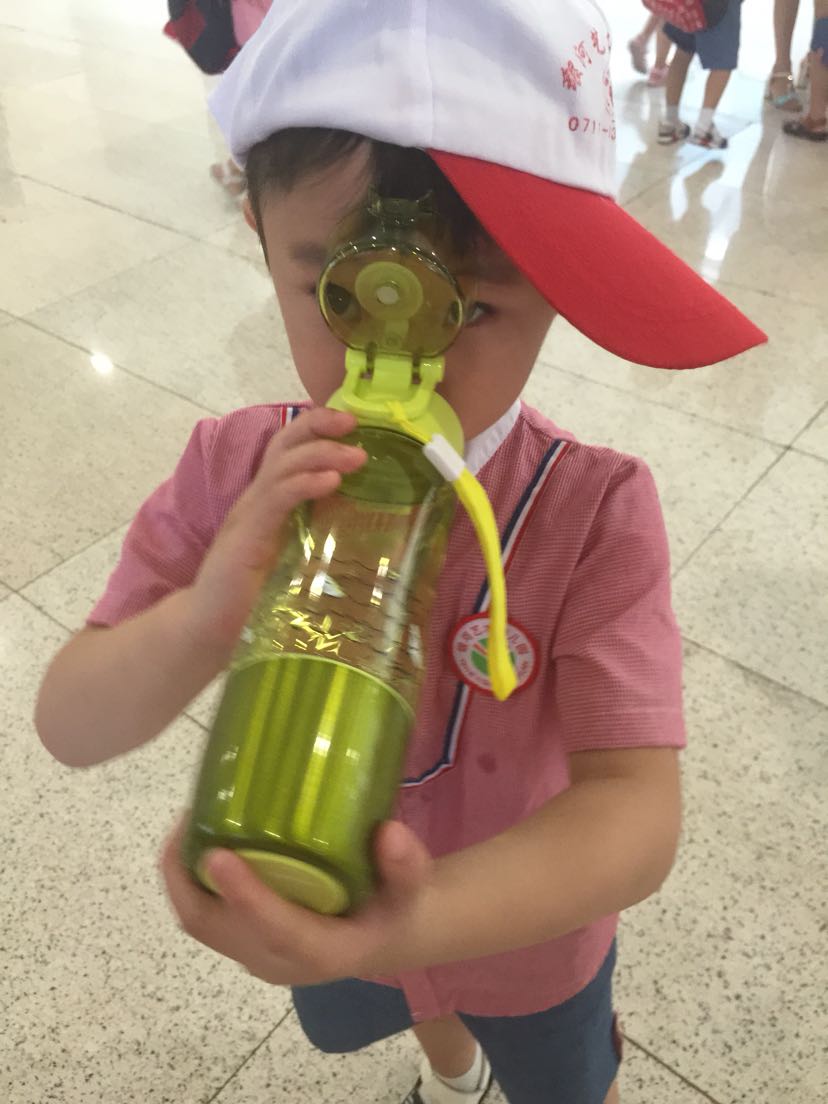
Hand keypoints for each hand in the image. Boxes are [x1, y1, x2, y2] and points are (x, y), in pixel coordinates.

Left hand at [160, 817, 432, 985]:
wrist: (385, 935)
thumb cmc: (395, 907)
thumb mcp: (411, 887)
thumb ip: (404, 866)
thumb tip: (389, 833)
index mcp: (323, 951)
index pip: (277, 930)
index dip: (245, 896)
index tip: (220, 856)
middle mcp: (278, 960)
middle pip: (216, 930)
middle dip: (189, 879)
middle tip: (189, 818)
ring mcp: (255, 953)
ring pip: (201, 923)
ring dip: (182, 876)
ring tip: (188, 820)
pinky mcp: (244, 940)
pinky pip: (205, 915)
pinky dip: (190, 880)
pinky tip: (200, 837)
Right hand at [186, 407, 365, 651]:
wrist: (211, 626)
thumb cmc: (256, 597)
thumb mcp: (294, 556)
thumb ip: (319, 535)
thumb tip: (367, 529)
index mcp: (268, 500)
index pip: (290, 449)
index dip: (318, 429)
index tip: (353, 424)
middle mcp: (256, 498)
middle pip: (284, 442)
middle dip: (320, 425)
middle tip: (354, 423)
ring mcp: (249, 514)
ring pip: (284, 464)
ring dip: (322, 454)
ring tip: (356, 456)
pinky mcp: (247, 535)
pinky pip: (277, 497)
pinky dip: (306, 484)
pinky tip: (331, 482)